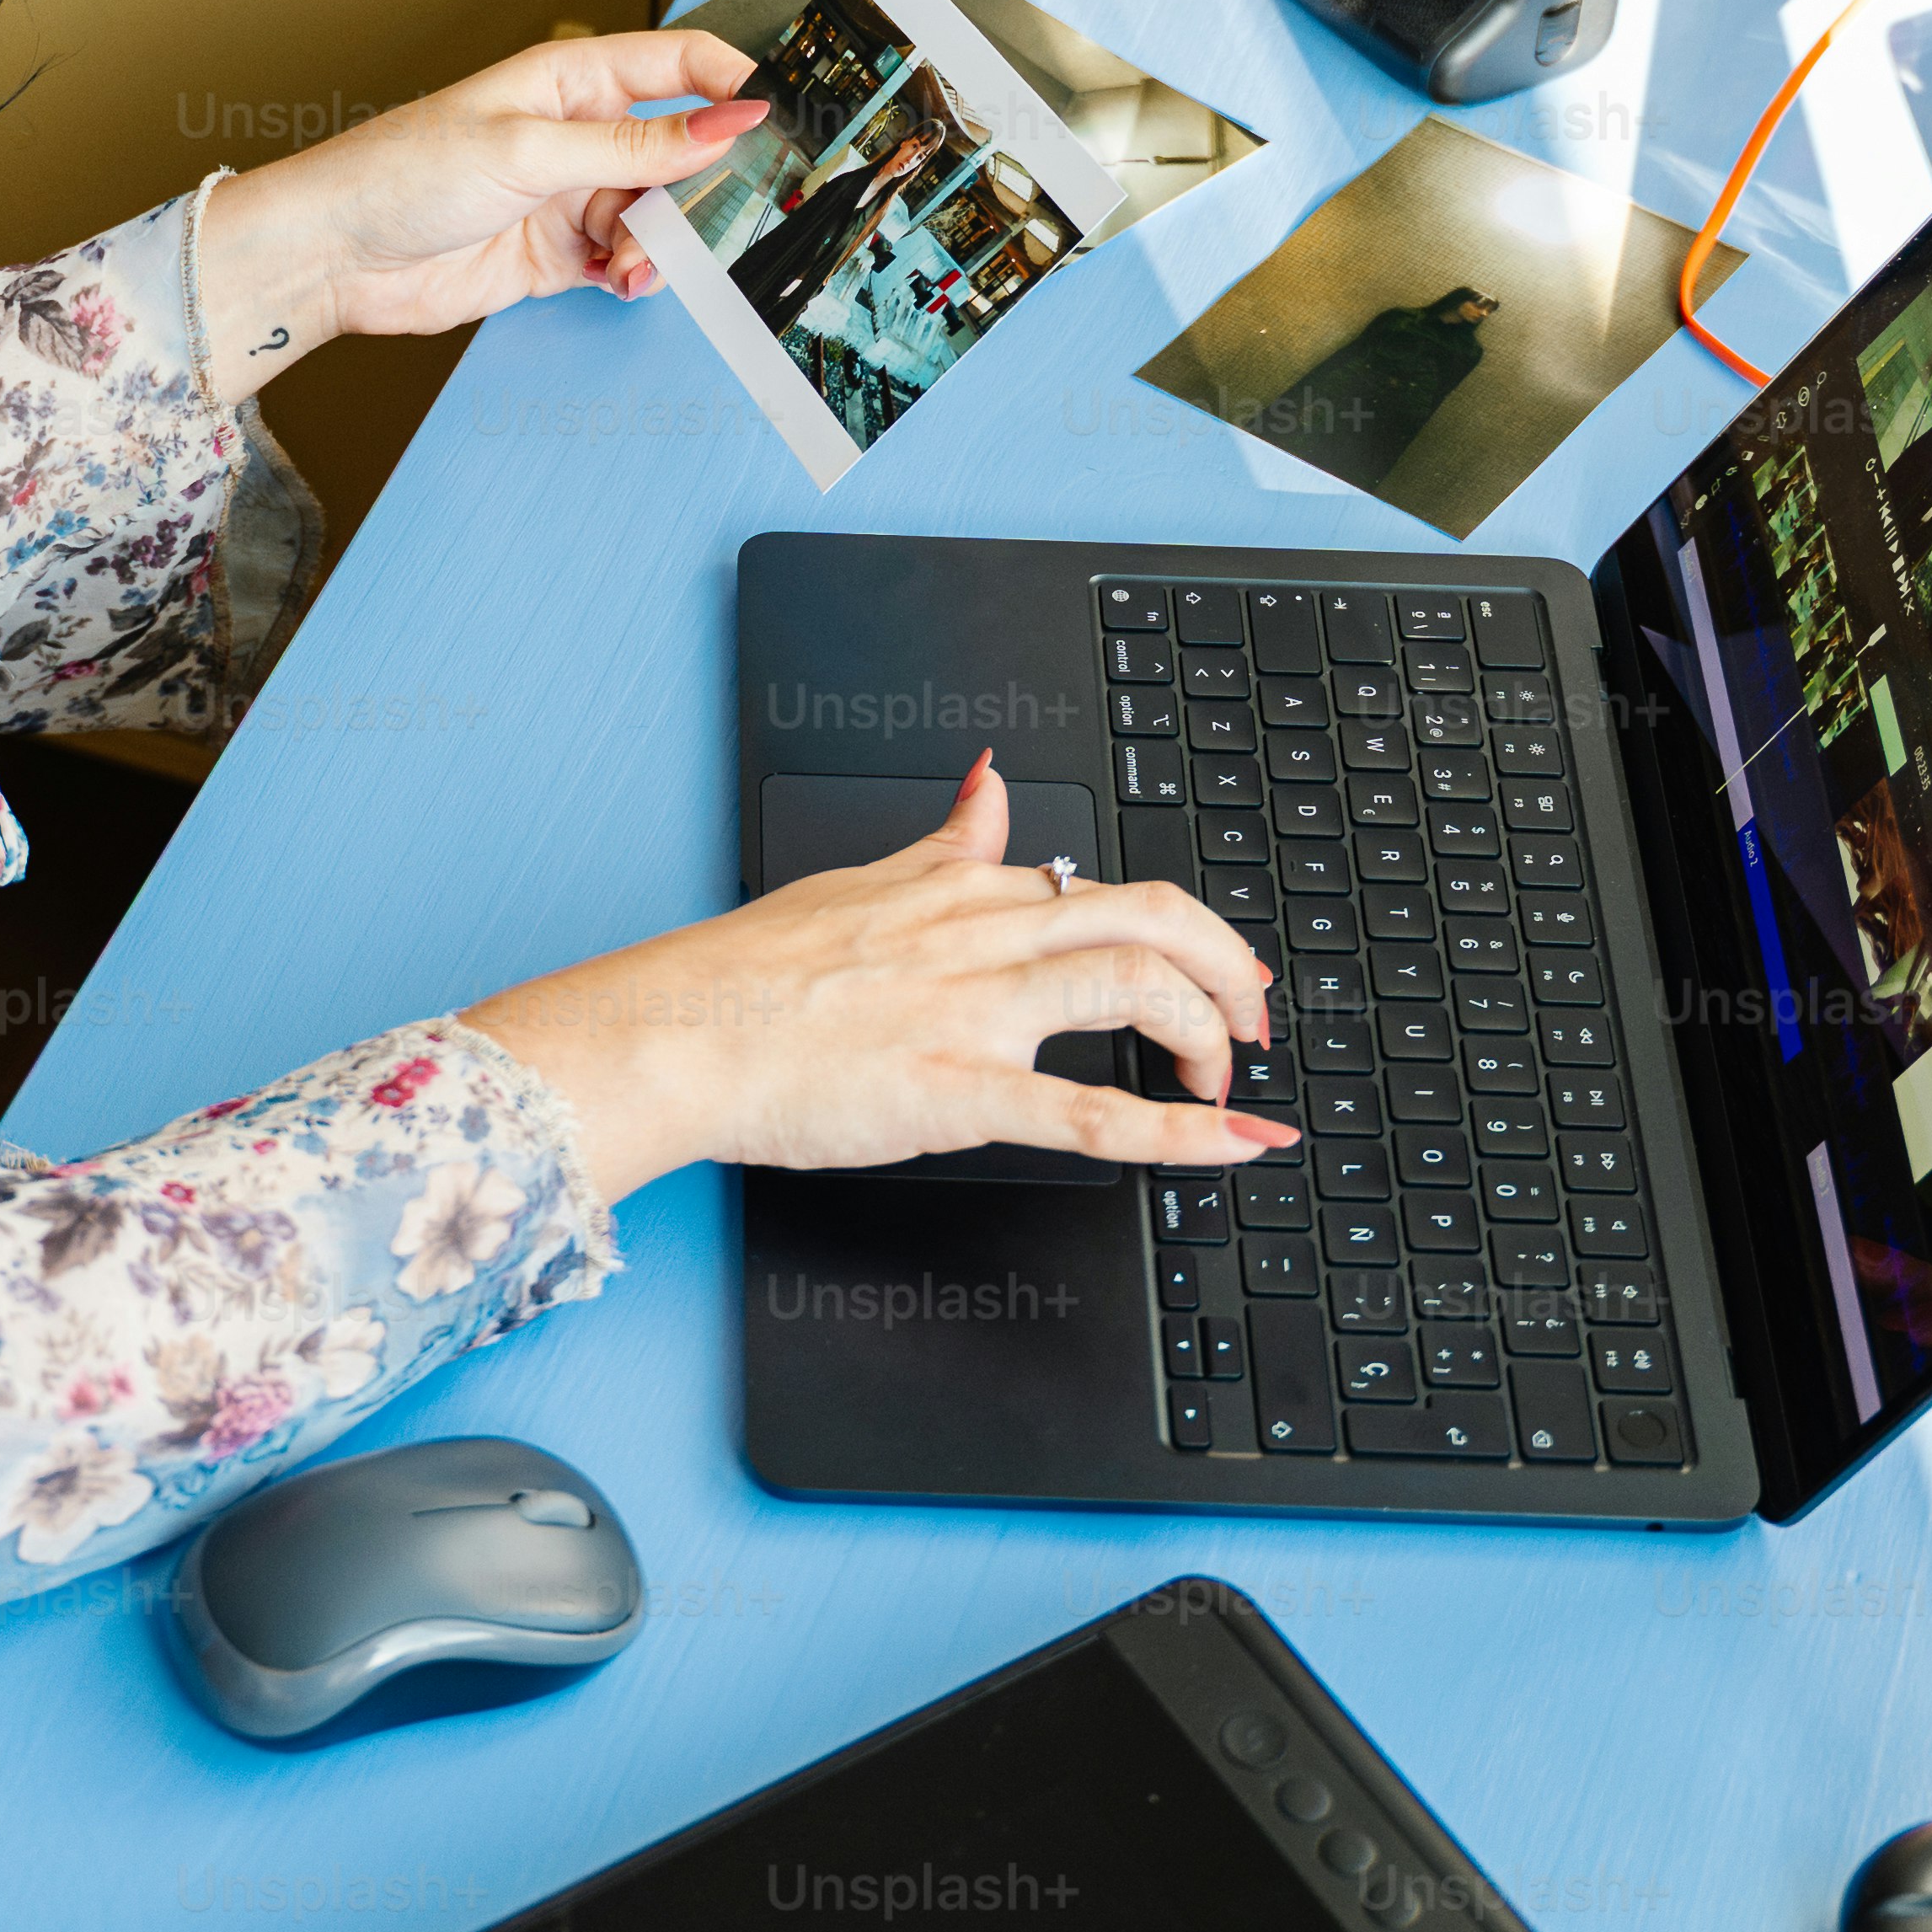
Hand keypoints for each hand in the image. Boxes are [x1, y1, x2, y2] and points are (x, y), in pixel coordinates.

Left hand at [185, 29, 768, 376]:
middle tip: (711, 219)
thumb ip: (635, 146)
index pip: (678, 63)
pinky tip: (616, 281)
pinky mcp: (559, 252)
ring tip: (629, 261)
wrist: (335, 255)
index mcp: (572, 78)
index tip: (776, 120)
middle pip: (680, 150)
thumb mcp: (530, 151)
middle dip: (699, 187)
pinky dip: (634, 274)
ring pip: (657, 214)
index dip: (732, 83)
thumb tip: (727, 122)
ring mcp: (570, 194)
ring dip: (659, 243)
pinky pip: (627, 260)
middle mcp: (578, 133)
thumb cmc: (402, 173)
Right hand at [463, 758, 1298, 1197]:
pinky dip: (1179, 1134)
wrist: (677, 1032)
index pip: (1110, 888)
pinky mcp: (956, 1087)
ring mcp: (975, 1010)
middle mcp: (984, 938)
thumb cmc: (749, 974)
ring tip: (1233, 1084)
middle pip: (1152, 922)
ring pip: (1135, 993)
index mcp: (967, 893)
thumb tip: (991, 785)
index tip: (1216, 972)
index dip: (1189, 934)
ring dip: (1209, 1038)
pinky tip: (1231, 1146)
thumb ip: (949, 841)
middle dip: (1228, 971)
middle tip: (1254, 1021)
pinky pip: (1091, 1113)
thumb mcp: (864, 878)